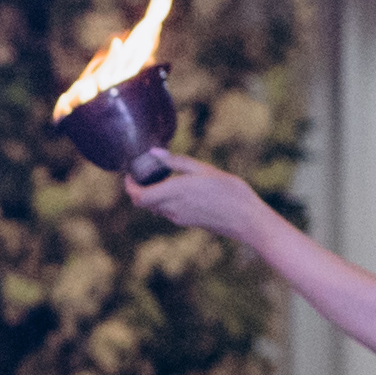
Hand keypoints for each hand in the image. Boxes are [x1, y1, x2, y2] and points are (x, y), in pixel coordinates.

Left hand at [125, 151, 273, 244]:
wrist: (246, 219)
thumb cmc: (230, 191)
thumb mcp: (204, 170)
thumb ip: (177, 162)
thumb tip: (154, 152)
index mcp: (175, 192)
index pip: (139, 196)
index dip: (129, 187)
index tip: (129, 175)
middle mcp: (172, 208)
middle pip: (143, 203)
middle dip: (138, 190)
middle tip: (141, 174)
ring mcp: (179, 218)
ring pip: (154, 207)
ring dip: (152, 195)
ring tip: (160, 177)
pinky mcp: (186, 222)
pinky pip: (167, 211)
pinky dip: (164, 200)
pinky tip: (177, 189)